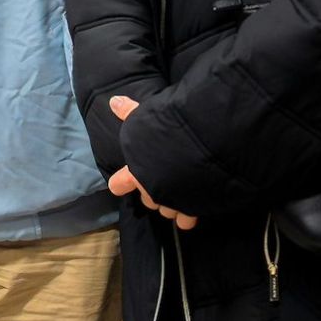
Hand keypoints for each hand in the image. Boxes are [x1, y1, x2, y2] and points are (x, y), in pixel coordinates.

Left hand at [107, 96, 198, 230]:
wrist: (206, 148)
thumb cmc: (170, 132)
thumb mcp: (146, 117)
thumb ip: (130, 113)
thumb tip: (113, 100)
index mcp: (137, 172)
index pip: (120, 183)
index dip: (120, 182)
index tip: (118, 184)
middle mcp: (153, 191)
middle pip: (147, 199)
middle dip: (152, 190)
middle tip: (162, 176)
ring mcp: (174, 203)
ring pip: (166, 210)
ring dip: (170, 203)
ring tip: (179, 191)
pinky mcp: (194, 210)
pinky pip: (187, 220)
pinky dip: (189, 216)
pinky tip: (193, 210)